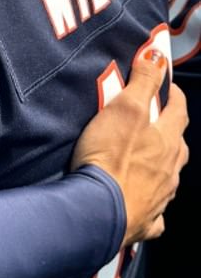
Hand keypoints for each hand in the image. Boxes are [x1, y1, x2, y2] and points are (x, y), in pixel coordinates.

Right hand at [71, 51, 187, 245]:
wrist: (98, 210)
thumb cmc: (110, 157)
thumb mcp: (125, 107)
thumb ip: (143, 81)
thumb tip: (158, 56)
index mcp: (167, 141)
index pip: (178, 111)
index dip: (173, 95)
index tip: (166, 86)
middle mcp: (170, 170)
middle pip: (176, 145)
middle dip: (169, 130)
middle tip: (154, 120)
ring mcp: (160, 197)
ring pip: (168, 176)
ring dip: (160, 164)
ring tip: (145, 157)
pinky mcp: (145, 221)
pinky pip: (154, 211)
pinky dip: (150, 202)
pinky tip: (140, 199)